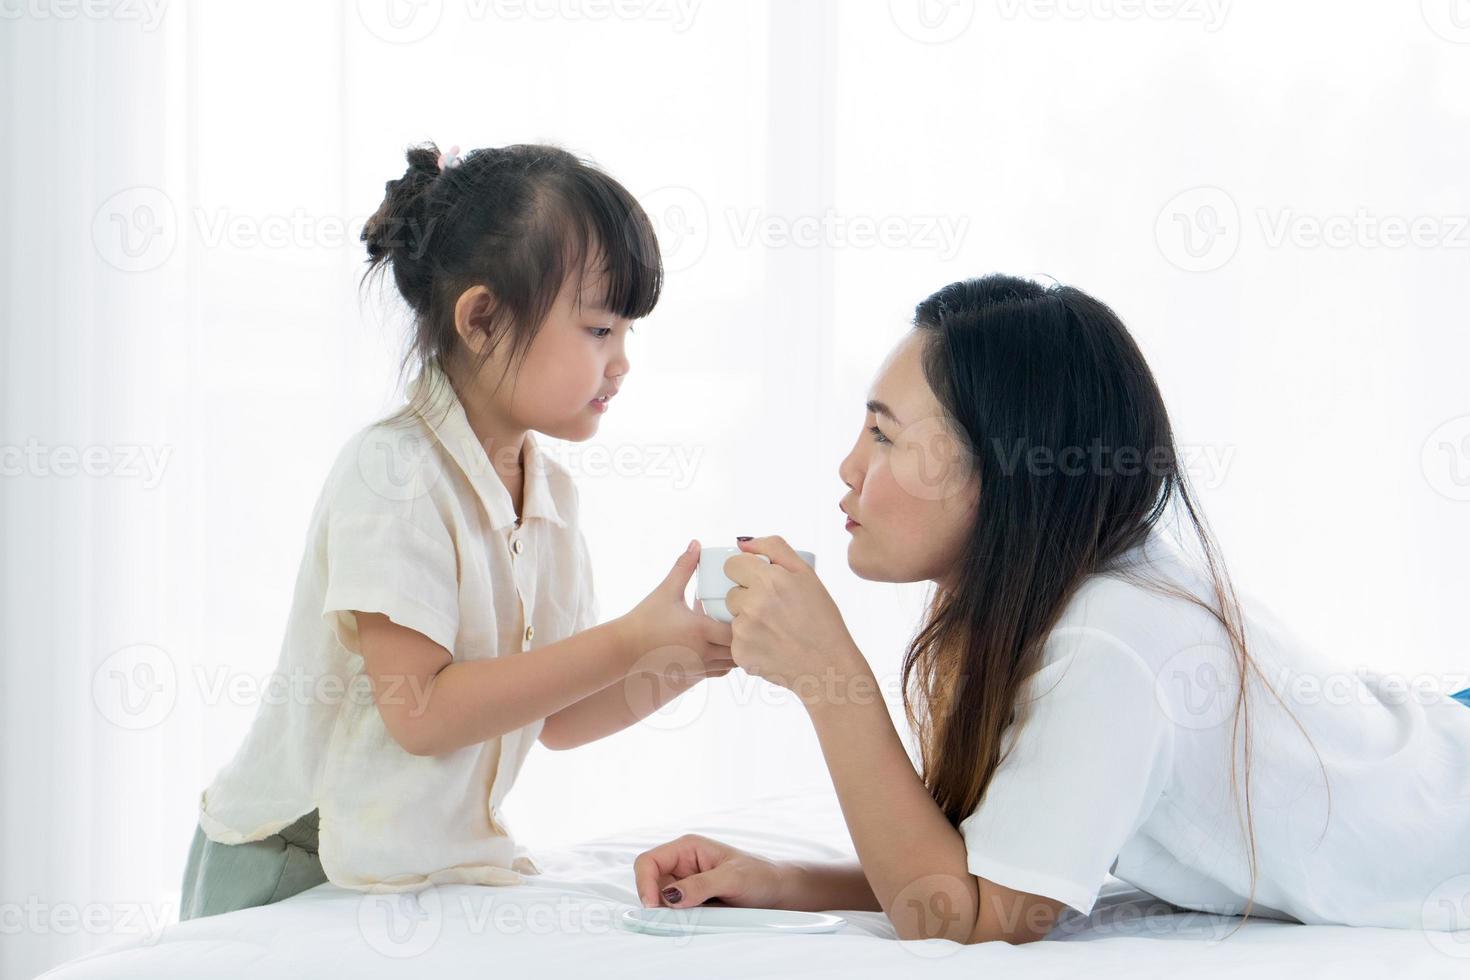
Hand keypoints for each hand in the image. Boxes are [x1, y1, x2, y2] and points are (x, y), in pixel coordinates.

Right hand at [622, 541, 733, 677]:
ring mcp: (698, 667)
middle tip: (745, 619)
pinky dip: (726, 661)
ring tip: (735, 632)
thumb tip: (696, 543)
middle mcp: (702, 652)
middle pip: (739, 647)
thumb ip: (684, 566)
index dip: (744, 619)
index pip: (737, 629)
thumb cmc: (645, 619)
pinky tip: (721, 647)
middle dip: (744, 634)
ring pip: (732, 663)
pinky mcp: (692, 676)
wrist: (625, 648)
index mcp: (700, 630)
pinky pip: (720, 671)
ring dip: (736, 649)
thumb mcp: (666, 590)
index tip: (743, 607)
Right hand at [633, 834, 787, 909]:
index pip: (648, 862)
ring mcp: (686, 884)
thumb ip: (700, 885)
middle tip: (673, 919)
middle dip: (657, 902)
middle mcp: (682, 865)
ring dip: (668, 914)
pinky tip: (694, 923)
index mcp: (687, 848)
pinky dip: (678, 921)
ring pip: (661, 901)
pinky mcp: (692, 902)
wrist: (777, 892)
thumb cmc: (760, 876)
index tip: (653, 907)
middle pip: (650, 884)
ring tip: (693, 918)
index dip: (645, 883)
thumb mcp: (732, 878)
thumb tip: (670, 895)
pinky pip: (674, 913)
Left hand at [723, 536, 862, 701]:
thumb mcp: (807, 574)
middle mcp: (753, 603)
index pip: (732, 565)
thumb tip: (743, 543)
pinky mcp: (740, 653)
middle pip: (732, 592)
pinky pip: (736, 641)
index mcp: (770, 579)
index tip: (759, 582)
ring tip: (776, 630)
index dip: (745, 572)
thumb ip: (774, 548)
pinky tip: (772, 647)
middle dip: (748, 598)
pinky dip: (750, 643)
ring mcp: (744, 630)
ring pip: (734, 617)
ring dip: (748, 621)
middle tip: (774, 610)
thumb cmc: (821, 620)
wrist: (828, 665)